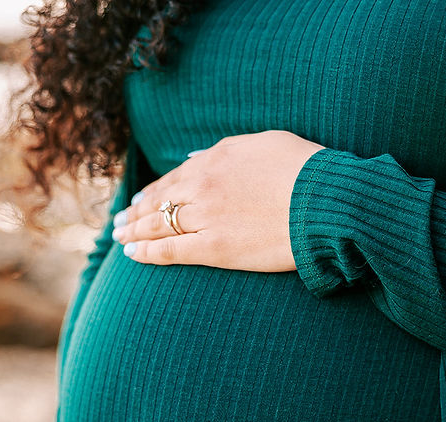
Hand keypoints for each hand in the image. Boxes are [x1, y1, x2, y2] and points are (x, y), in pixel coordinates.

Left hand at [111, 129, 325, 270]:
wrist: (324, 201)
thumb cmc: (306, 170)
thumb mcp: (266, 142)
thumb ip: (229, 150)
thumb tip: (197, 158)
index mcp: (215, 159)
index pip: (174, 178)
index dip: (154, 190)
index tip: (141, 199)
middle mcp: (203, 186)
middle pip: (160, 201)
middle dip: (136, 212)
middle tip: (121, 221)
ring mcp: (206, 217)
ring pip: (158, 225)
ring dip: (134, 231)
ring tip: (120, 237)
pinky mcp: (214, 248)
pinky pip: (171, 251)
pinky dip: (147, 252)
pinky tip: (132, 254)